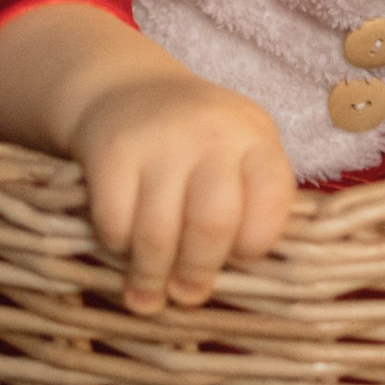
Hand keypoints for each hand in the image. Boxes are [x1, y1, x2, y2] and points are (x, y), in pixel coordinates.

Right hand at [0, 3, 296, 312]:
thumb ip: (248, 202)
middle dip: (198, 272)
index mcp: (254, 136)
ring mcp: (159, 139)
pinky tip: (122, 249)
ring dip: (152, 276)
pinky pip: (115, 224)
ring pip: (158, 234)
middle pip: (212, 224)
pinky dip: (117, 249)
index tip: (239, 260)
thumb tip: (240, 280)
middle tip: (187, 293)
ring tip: (149, 295)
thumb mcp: (237, 151)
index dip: (257, 242)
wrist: (126, 88)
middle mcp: (211, 132)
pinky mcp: (112, 152)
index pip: (272, 199)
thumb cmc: (194, 140)